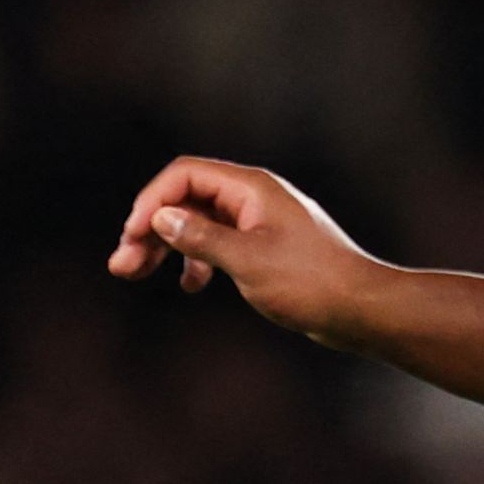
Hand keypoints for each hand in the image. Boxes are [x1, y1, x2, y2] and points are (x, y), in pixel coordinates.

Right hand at [107, 157, 382, 345]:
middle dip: (151, 229)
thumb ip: (201, 237)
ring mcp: (259, 221)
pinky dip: (196, 259)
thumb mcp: (248, 261)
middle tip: (122, 265)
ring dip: (167, 245)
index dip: (151, 203)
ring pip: (198, 222)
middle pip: (186, 198)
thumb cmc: (311, 282)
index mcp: (251, 188)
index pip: (184, 175)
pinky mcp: (265, 245)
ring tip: (137, 273)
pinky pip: (218, 241)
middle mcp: (253, 197)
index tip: (133, 238)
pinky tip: (191, 285)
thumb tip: (160, 217)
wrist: (360, 308)